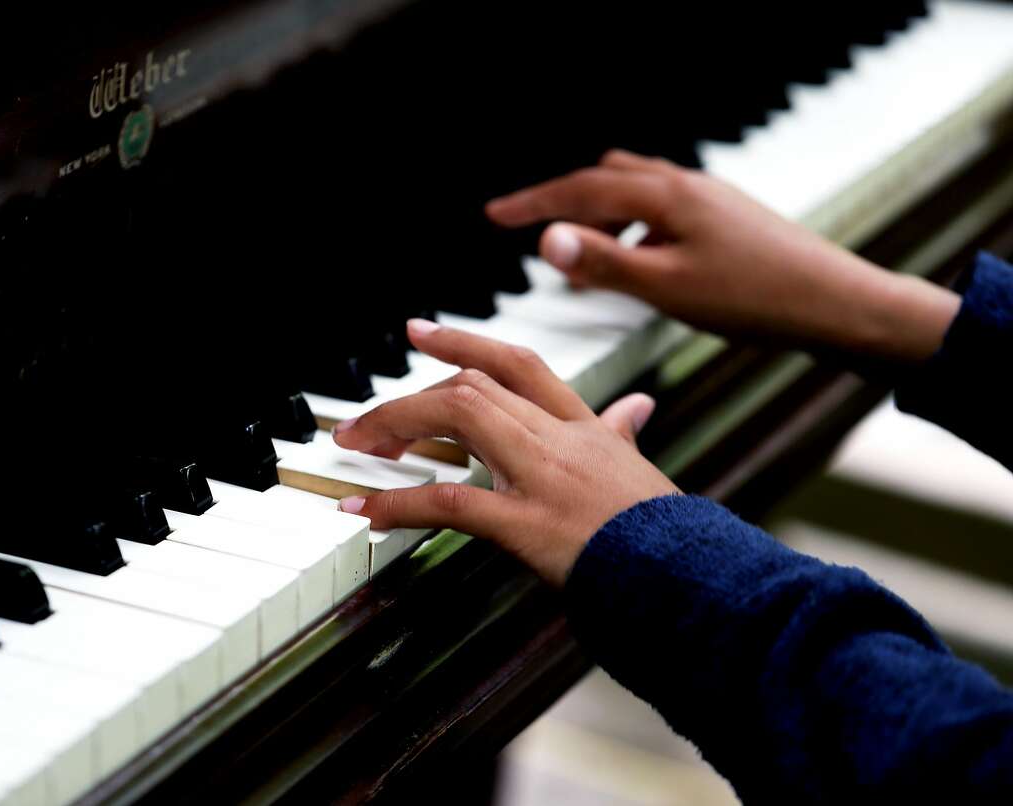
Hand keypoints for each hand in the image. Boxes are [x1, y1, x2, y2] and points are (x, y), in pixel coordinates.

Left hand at [333, 319, 677, 585]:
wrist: (690, 577)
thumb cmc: (663, 533)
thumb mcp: (640, 470)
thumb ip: (623, 433)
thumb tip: (636, 408)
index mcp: (582, 425)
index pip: (517, 362)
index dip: (464, 341)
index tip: (419, 330)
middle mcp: (559, 438)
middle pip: (473, 384)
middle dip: (408, 396)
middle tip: (361, 420)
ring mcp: (543, 475)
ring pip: (459, 415)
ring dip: (395, 426)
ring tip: (356, 448)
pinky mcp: (527, 523)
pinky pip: (449, 501)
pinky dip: (398, 503)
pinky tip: (366, 509)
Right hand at [486, 150, 960, 362]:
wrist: (835, 302)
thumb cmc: (755, 299)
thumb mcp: (667, 287)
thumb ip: (604, 261)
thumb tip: (547, 239)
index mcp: (665, 196)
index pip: (580, 190)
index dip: (532, 204)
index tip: (494, 215)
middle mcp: (685, 185)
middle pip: (605, 179)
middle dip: (562, 202)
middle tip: (528, 229)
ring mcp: (708, 198)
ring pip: (635, 192)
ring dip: (599, 216)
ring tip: (580, 256)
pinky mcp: (724, 217)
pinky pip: (661, 208)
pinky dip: (631, 227)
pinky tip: (637, 260)